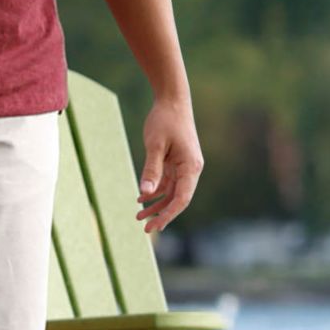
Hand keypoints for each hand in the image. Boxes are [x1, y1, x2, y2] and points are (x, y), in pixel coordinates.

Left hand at [137, 95, 202, 233]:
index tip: (154, 226)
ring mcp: (184, 166)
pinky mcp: (176, 162)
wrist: (172, 100)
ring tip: (138, 216)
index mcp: (191, 166)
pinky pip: (167, 182)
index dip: (169, 214)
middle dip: (162, 214)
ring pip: (172, 192)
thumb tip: (145, 193)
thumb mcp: (155, 145)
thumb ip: (151, 169)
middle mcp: (191, 169)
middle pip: (178, 199)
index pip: (182, 198)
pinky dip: (155, 191)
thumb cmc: (165, 120)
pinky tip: (141, 198)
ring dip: (157, 204)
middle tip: (145, 229)